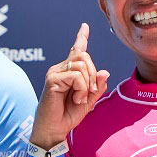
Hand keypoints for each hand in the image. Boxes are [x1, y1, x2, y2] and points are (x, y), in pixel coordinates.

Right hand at [30, 23, 109, 147]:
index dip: (81, 37)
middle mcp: (60, 68)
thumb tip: (104, 71)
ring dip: (87, 84)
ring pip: (82, 65)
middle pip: (84, 56)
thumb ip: (97, 87)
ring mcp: (55, 72)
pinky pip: (76, 76)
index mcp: (68, 72)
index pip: (76, 50)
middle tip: (88, 93)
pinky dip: (82, 89)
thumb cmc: (68, 115)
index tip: (85, 26)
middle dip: (92, 75)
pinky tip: (77, 99)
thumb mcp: (88, 101)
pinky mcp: (52, 79)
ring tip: (80, 98)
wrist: (54, 130)